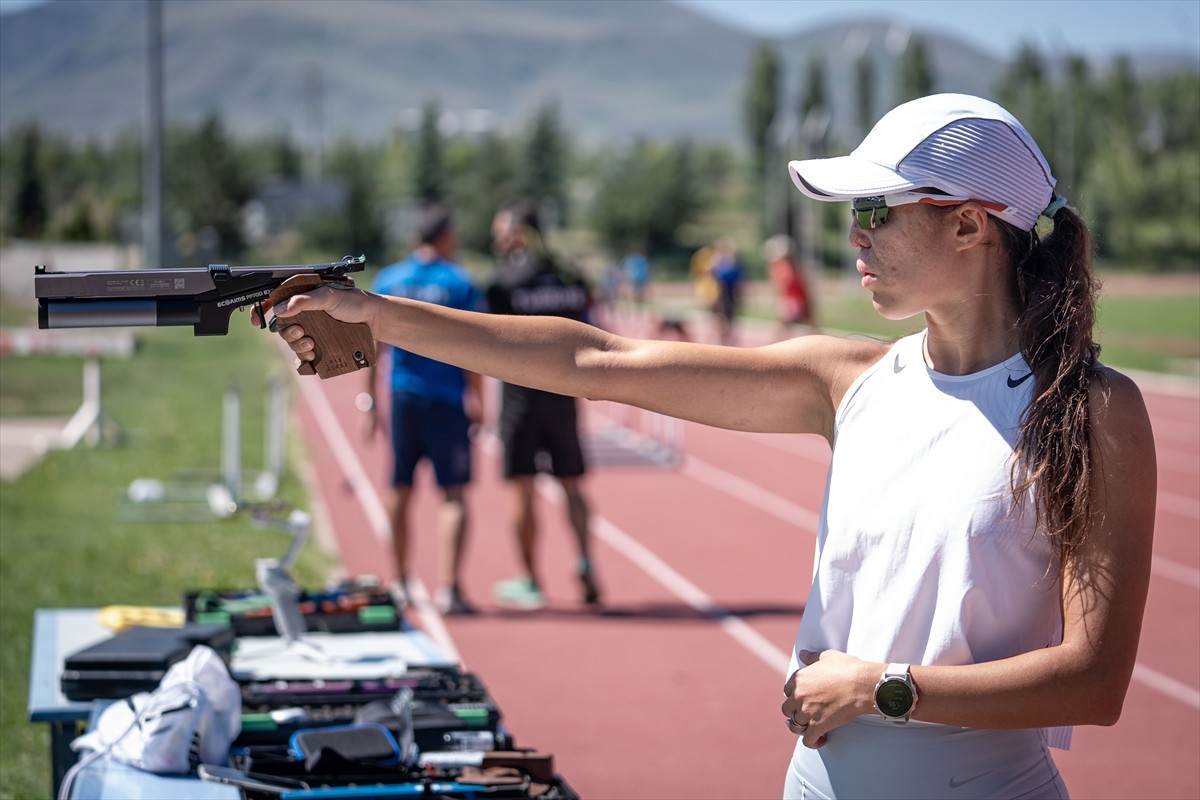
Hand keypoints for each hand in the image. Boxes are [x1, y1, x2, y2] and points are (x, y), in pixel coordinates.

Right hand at [251, 284, 375, 363]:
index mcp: (302, 298)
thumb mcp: (328, 296)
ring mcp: (311, 330)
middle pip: (281, 326)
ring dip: (296, 345)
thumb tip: (280, 310)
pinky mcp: (320, 345)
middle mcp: (303, 314)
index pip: (275, 302)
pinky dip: (303, 358)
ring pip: (292, 341)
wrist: (375, 320)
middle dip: (287, 332)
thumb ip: (305, 301)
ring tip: (311, 345)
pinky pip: (303, 356)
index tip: (257, 320)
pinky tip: (312, 356)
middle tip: (302, 332)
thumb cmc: (353, 302)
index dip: (262, 310)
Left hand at [781, 649, 877, 748]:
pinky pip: (808, 740)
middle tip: (807, 714)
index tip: (804, 700)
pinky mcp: (817, 726)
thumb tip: (803, 654)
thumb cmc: (848, 669)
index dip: (795, 696)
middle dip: (796, 712)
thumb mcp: (827, 656)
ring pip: (794, 726)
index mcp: (798, 679)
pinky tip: (821, 740)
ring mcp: (806, 712)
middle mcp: (798, 695)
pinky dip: (813, 742)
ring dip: (802, 728)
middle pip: (787, 709)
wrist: (862, 684)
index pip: (787, 691)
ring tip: (811, 728)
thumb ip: (812, 657)